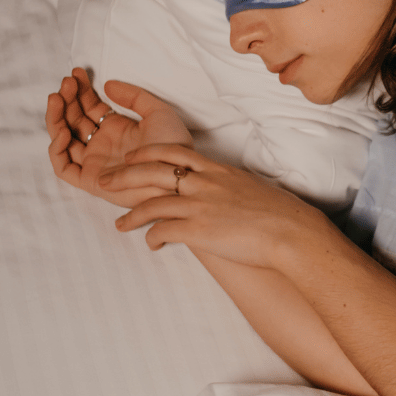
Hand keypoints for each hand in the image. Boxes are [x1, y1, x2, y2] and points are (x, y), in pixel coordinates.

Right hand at [46, 68, 193, 207]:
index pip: (90, 107)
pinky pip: (64, 168)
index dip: (81, 91)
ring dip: (56, 118)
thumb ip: (134, 96)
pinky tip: (65, 130)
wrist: (176, 174)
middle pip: (74, 119)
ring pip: (64, 139)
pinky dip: (57, 150)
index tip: (77, 73)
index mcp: (118, 129)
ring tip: (58, 97)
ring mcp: (95, 162)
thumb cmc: (174, 146)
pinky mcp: (90, 180)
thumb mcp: (158, 112)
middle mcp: (103, 144)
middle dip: (68, 99)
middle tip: (67, 81)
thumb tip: (108, 84)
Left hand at [98, 144, 332, 266]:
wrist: (291, 232)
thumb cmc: (279, 213)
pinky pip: (164, 231)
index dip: (146, 152)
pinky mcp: (199, 230)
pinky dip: (152, 238)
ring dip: (131, 215)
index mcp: (217, 170)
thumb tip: (223, 190)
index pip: (173, 151)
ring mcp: (200, 206)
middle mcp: (204, 183)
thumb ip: (230, 185)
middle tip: (104, 181)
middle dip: (123, 175)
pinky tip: (151, 244)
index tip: (131, 156)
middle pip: (152, 171)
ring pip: (152, 203)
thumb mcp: (251, 188)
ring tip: (119, 225)